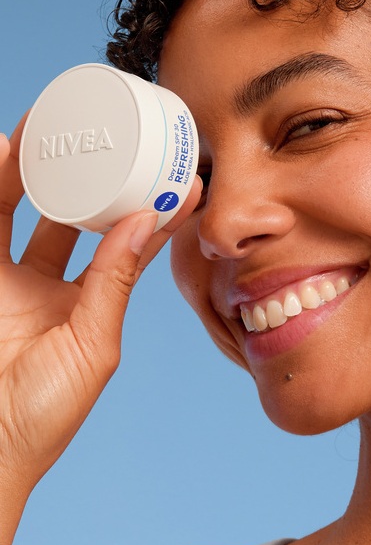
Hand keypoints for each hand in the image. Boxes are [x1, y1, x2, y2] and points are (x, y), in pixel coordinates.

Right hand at [0, 113, 201, 498]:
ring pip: (10, 209)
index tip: (179, 173)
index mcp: (83, 304)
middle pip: (62, 216)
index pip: (122, 244)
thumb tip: (145, 221)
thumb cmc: (43, 414)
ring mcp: (0, 280)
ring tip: (43, 130)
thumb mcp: (92, 344)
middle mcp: (41, 285)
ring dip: (26, 171)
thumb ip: (112, 281)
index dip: (146, 209)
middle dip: (80, 178)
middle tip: (101, 136)